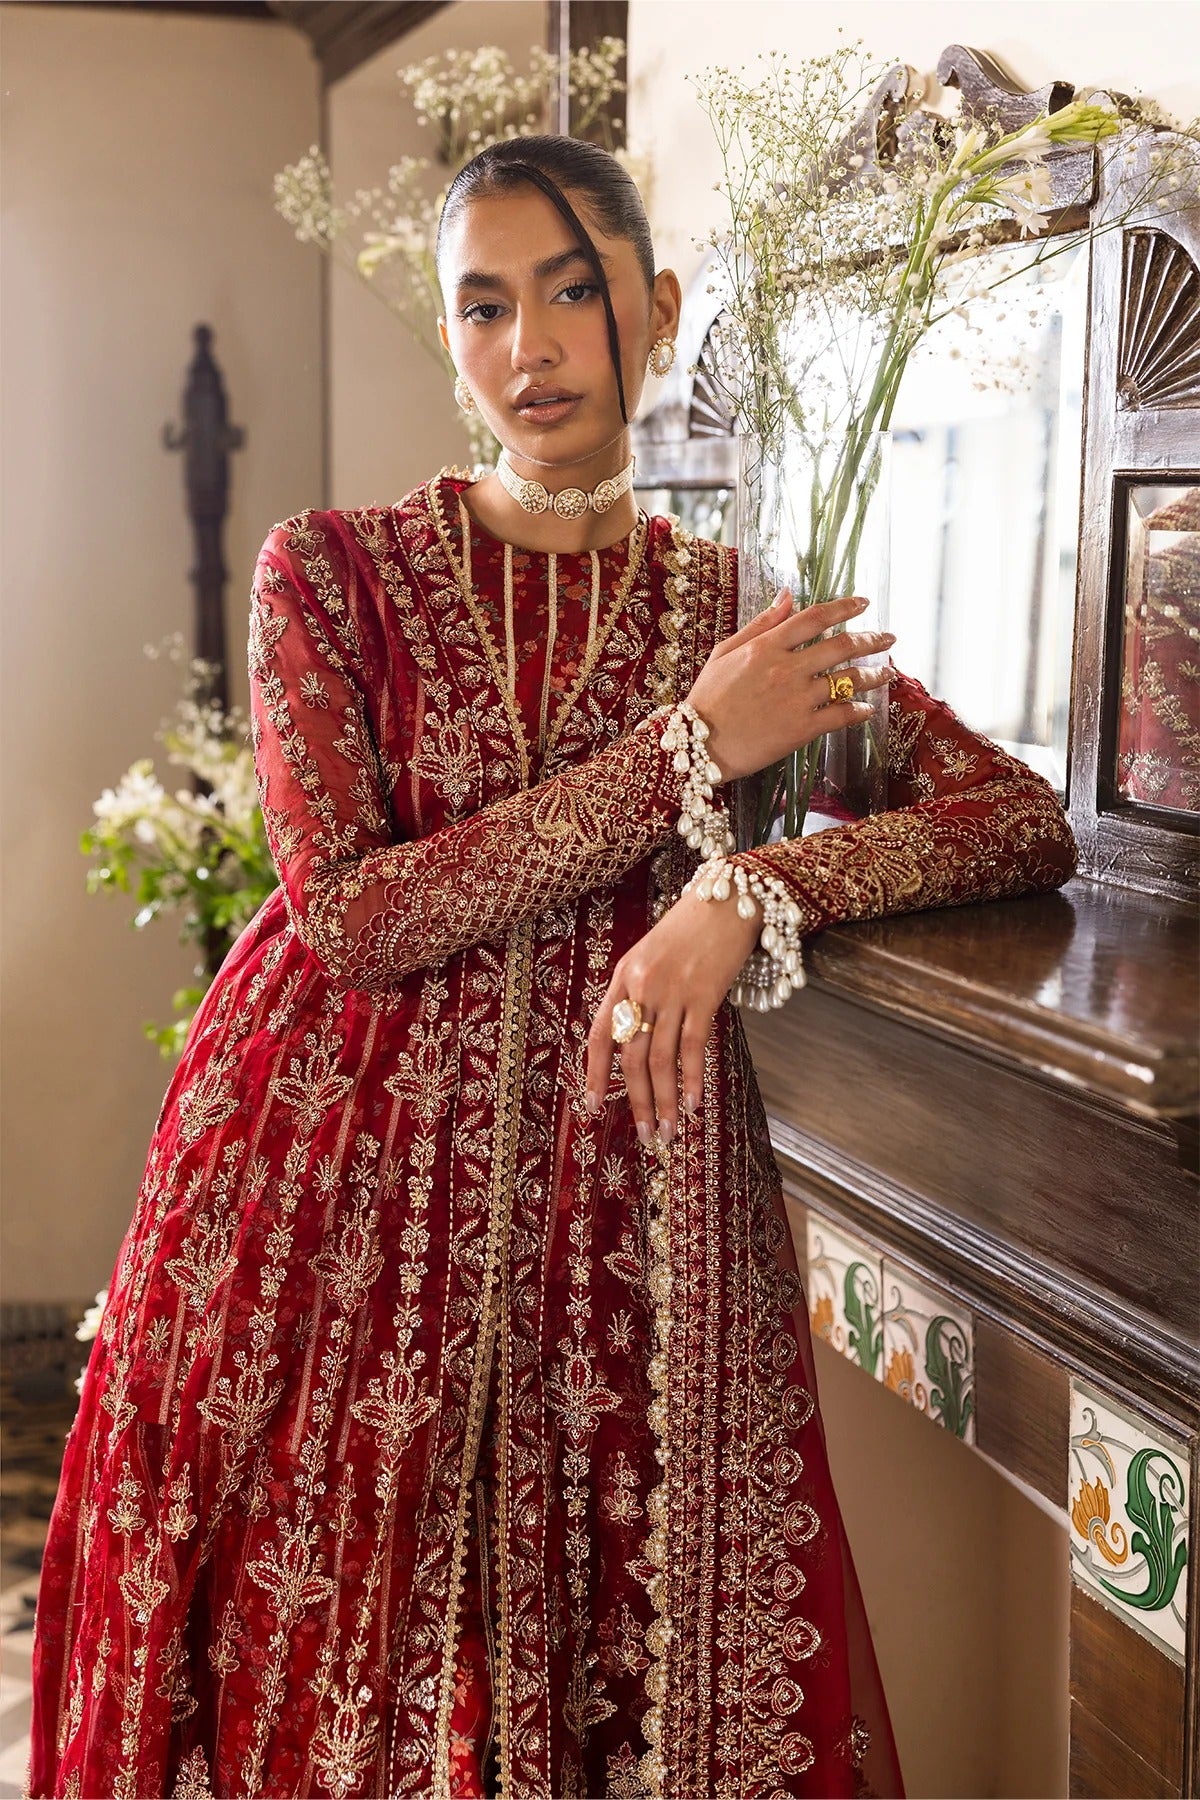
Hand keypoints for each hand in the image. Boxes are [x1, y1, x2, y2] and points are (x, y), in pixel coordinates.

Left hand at [585, 885, 761, 1144]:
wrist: (730, 896)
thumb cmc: (692, 927)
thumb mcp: (653, 955)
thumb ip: (641, 992)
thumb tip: (637, 1038)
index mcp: (623, 976)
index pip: (600, 1034)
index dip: (596, 1074)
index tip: (594, 1107)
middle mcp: (641, 986)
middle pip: (631, 1057)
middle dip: (637, 1102)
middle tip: (646, 1135)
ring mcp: (672, 991)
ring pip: (659, 1060)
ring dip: (665, 1102)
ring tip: (669, 1132)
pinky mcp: (704, 994)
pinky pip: (693, 1047)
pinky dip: (693, 1080)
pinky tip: (695, 1104)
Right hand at [686, 591, 895, 782]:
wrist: (698, 745)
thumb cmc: (707, 698)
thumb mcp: (725, 652)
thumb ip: (760, 623)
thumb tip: (787, 594)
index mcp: (767, 646)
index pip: (815, 617)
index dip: (844, 607)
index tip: (864, 603)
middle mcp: (787, 668)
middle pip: (841, 646)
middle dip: (872, 639)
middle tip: (889, 638)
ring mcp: (797, 699)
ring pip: (849, 680)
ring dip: (875, 675)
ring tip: (888, 673)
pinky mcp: (802, 729)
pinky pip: (842, 715)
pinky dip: (859, 711)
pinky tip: (867, 709)